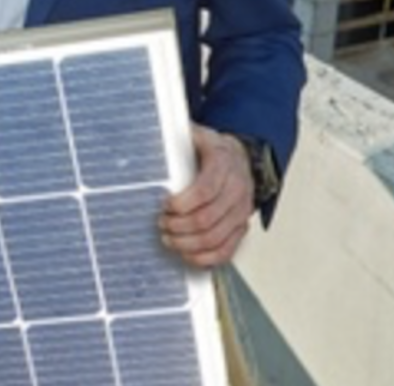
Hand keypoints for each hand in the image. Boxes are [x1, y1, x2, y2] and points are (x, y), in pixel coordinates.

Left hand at [159, 125, 254, 267]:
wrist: (241, 157)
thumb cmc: (214, 149)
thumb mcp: (197, 134)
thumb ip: (177, 136)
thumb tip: (152, 136)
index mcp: (223, 164)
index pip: (205, 190)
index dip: (182, 202)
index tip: (164, 205)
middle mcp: (237, 190)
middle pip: (207, 219)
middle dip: (178, 225)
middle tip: (161, 223)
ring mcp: (241, 211)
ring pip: (215, 239)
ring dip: (187, 244)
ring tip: (168, 238)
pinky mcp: (241, 227)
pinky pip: (227, 251)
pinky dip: (205, 258)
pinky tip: (187, 254)